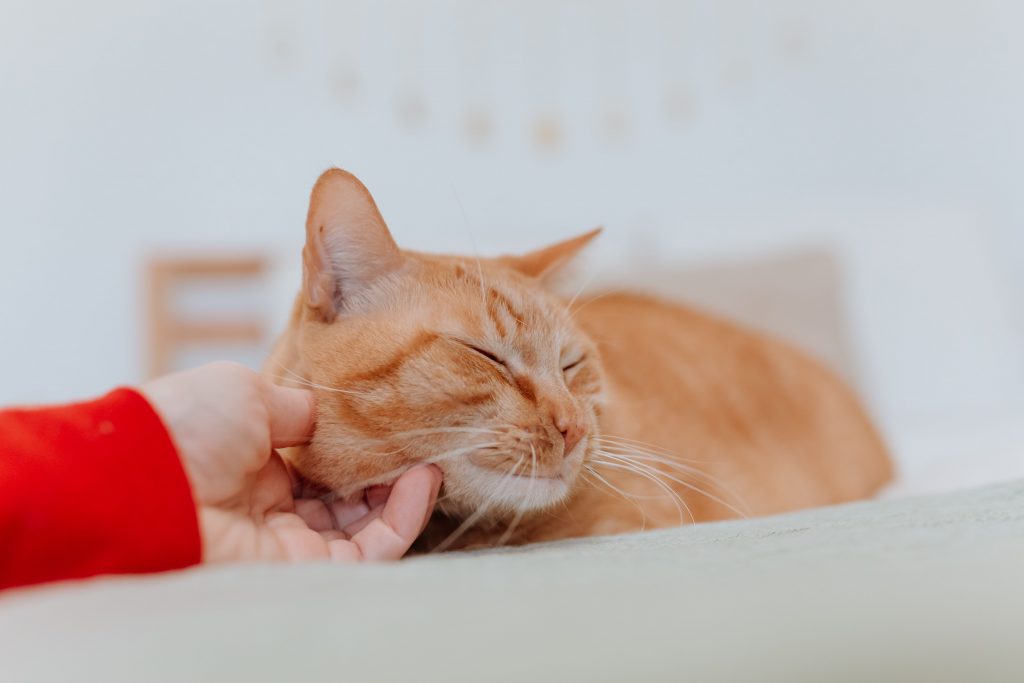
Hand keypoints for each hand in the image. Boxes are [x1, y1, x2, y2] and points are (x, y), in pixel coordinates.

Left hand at [140, 362, 440, 562]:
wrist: (144, 485)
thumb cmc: (185, 428)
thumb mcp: (246, 393)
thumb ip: (297, 408)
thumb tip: (330, 412)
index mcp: (251, 465)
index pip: (317, 464)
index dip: (355, 449)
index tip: (390, 428)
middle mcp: (271, 509)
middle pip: (345, 499)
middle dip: (384, 474)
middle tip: (419, 446)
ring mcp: (288, 543)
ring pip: (364, 527)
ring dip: (402, 496)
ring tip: (430, 461)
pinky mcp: (305, 571)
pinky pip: (369, 550)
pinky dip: (402, 520)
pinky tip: (421, 482)